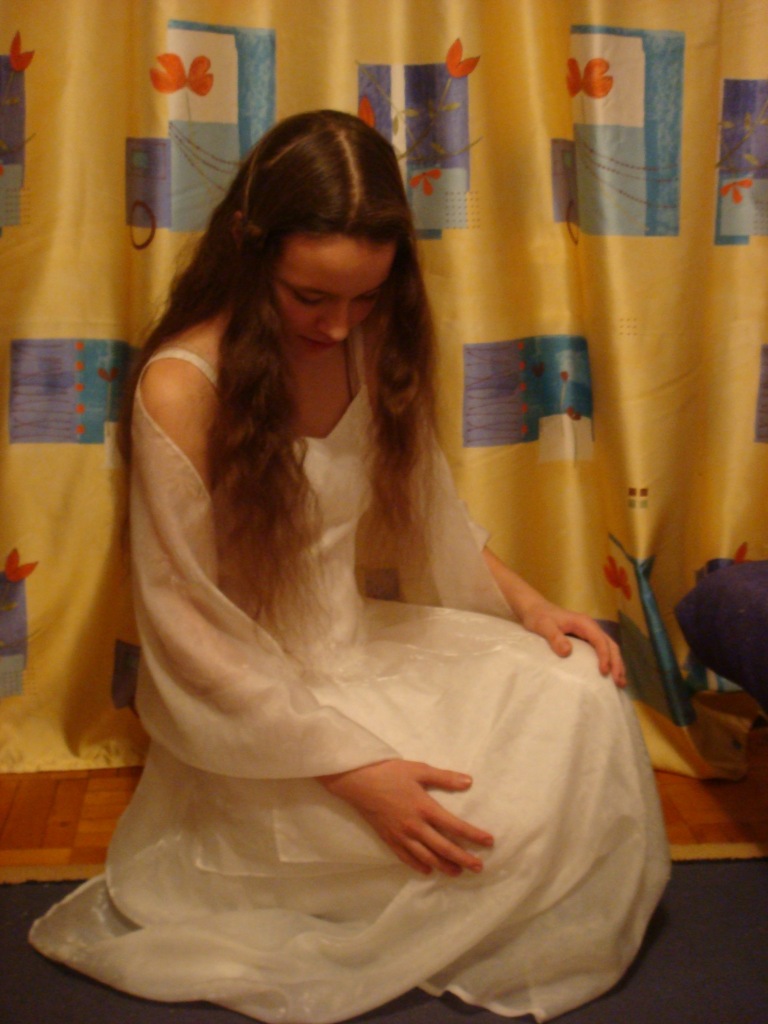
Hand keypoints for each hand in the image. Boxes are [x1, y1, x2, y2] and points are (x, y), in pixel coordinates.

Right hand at [317, 759, 493, 876]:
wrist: (357, 781)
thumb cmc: (388, 772)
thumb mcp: (418, 770)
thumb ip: (444, 778)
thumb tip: (468, 782)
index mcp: (425, 808)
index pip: (455, 826)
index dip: (474, 835)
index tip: (489, 842)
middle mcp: (415, 827)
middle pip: (444, 848)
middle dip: (464, 859)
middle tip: (479, 867)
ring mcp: (401, 836)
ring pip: (427, 857)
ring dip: (444, 866)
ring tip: (457, 873)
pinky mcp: (389, 839)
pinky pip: (406, 858)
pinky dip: (419, 866)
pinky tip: (428, 870)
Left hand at [520, 598, 626, 686]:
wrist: (533, 608)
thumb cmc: (538, 617)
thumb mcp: (544, 626)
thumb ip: (554, 637)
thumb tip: (567, 652)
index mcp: (584, 623)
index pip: (600, 640)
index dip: (604, 656)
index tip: (604, 672)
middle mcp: (590, 627)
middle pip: (610, 644)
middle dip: (616, 663)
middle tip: (619, 682)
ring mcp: (588, 632)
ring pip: (609, 647)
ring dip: (616, 663)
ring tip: (620, 682)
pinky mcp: (585, 638)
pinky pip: (601, 649)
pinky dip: (608, 661)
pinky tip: (609, 673)